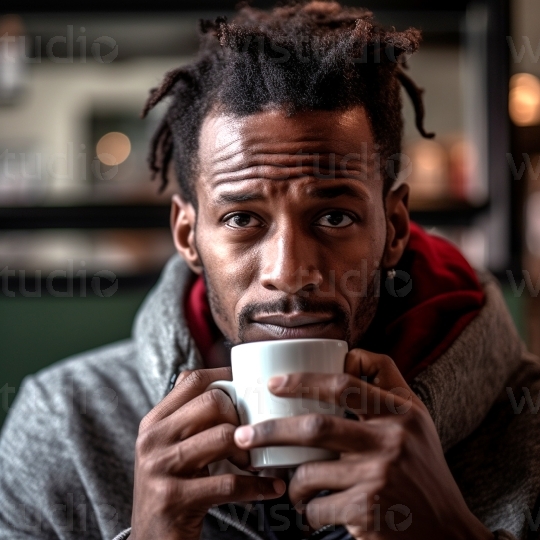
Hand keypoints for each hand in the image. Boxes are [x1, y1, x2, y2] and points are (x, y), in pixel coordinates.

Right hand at [130, 367, 285, 539]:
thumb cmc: (171, 487)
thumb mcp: (170, 447)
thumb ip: (190, 417)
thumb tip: (228, 384)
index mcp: (154, 421)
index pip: (192, 380)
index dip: (225, 377)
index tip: (247, 387)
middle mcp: (153, 439)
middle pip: (212, 403)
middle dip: (241, 417)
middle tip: (251, 437)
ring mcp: (160, 468)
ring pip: (223, 436)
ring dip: (250, 451)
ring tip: (258, 463)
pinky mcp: (174, 499)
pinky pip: (228, 483)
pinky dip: (256, 486)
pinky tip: (270, 488)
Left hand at [233, 350, 493, 539]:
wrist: (448, 531)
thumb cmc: (421, 467)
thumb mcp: (415, 418)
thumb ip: (386, 383)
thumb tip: (346, 352)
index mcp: (401, 411)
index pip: (345, 384)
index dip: (304, 380)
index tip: (273, 384)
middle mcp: (392, 438)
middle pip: (315, 427)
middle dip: (270, 430)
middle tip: (243, 436)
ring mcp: (380, 475)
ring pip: (309, 472)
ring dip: (291, 483)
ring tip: (292, 488)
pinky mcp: (369, 511)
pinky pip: (317, 507)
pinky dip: (305, 511)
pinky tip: (311, 512)